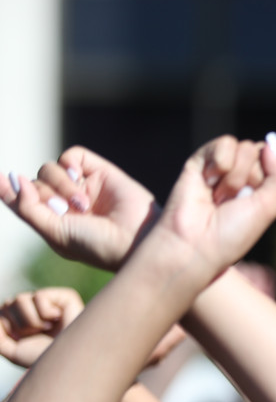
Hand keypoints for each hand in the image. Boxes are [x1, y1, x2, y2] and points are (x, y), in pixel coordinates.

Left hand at [0, 287, 82, 367]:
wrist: (68, 362)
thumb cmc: (44, 359)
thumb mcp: (12, 352)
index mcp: (24, 322)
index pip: (2, 310)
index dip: (6, 324)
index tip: (20, 338)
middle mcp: (37, 311)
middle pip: (9, 303)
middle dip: (18, 323)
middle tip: (36, 335)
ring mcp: (50, 303)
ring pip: (21, 299)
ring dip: (30, 320)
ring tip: (47, 329)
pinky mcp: (64, 297)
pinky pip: (39, 296)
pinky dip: (44, 312)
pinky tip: (57, 320)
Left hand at [1, 147, 158, 272]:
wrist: (136, 239)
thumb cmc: (97, 246)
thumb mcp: (54, 233)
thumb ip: (28, 208)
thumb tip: (15, 179)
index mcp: (54, 220)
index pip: (23, 199)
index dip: (9, 189)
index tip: (0, 178)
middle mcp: (66, 202)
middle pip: (34, 183)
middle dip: (44, 195)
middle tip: (64, 210)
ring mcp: (83, 186)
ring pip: (49, 169)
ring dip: (60, 185)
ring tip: (83, 204)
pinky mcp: (99, 171)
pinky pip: (72, 155)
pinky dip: (69, 163)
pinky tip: (78, 177)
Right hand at [154, 134, 275, 272]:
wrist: (194, 242)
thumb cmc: (232, 232)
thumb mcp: (270, 207)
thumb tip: (272, 143)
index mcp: (264, 187)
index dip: (274, 175)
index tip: (258, 198)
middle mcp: (245, 174)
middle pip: (264, 152)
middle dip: (252, 178)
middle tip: (234, 201)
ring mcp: (224, 165)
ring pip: (246, 147)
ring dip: (235, 176)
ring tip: (219, 196)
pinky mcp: (202, 159)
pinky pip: (225, 143)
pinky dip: (220, 164)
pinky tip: (208, 182)